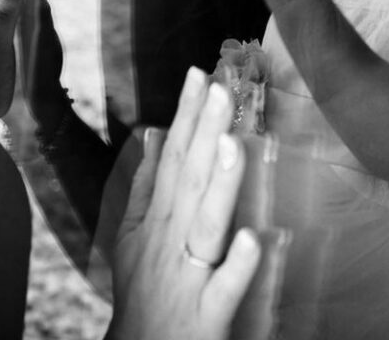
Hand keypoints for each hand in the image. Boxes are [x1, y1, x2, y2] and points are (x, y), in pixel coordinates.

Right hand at [107, 68, 261, 339]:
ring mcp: (188, 277)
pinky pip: (225, 289)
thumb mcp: (133, 239)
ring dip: (219, 186)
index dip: (187, 116)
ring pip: (205, 226)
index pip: (174, 159)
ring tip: (233, 144)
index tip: (200, 73)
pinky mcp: (207, 316)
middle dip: (203, 133)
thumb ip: (146, 188)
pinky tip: (255, 238)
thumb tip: (156, 137)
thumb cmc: (144, 294)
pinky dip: (238, 266)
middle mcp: (170, 242)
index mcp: (158, 221)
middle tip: (220, 88)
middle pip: (189, 181)